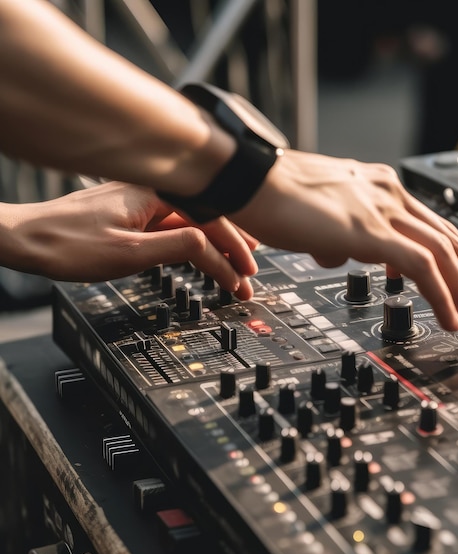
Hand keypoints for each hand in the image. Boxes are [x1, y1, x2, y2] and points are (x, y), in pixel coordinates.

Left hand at [1, 181, 257, 299]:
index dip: (231, 252)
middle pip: (207, 217)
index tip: (243, 276)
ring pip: (192, 222)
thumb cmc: (67, 244)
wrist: (26, 240)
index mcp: (154, 195)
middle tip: (251, 269)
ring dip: (216, 245)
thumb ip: (176, 247)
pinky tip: (203, 250)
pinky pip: (174, 227)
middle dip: (232, 246)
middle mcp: (151, 192)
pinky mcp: (132, 214)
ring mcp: (141, 202)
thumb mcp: (129, 253)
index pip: (209, 223)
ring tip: (239, 259)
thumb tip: (210, 248)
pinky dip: (193, 242)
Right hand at [231, 150, 457, 332]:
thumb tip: (340, 253)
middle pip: (448, 237)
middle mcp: (387, 192)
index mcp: (377, 186)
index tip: (456, 283)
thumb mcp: (316, 216)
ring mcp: (381, 209)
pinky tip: (447, 318)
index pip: (430, 224)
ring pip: (444, 253)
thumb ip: (336, 233)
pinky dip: (442, 295)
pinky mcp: (370, 231)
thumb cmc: (271, 195)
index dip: (450, 257)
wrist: (248, 179)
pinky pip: (422, 267)